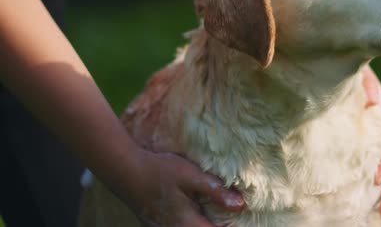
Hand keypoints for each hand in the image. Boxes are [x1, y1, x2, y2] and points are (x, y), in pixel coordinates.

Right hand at [119, 149, 244, 226]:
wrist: (125, 170)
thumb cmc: (159, 170)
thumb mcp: (191, 176)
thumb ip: (215, 191)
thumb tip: (240, 205)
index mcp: (187, 223)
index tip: (244, 222)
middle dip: (217, 226)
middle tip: (232, 219)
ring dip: (204, 224)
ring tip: (217, 217)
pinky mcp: (156, 225)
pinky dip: (194, 223)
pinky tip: (197, 215)